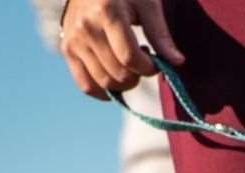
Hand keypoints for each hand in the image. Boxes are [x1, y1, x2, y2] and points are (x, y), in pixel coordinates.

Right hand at [59, 0, 184, 100]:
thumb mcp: (147, 3)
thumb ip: (160, 34)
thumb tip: (177, 62)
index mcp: (106, 12)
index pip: (130, 59)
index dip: (149, 68)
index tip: (154, 61)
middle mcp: (86, 27)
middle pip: (119, 74)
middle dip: (138, 75)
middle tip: (141, 60)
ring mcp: (74, 39)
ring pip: (105, 83)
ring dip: (124, 83)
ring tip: (127, 63)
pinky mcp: (67, 49)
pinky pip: (86, 86)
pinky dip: (104, 91)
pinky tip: (115, 79)